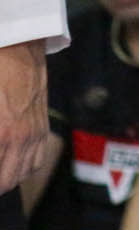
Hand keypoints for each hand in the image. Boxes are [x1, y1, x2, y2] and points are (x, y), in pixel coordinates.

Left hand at [0, 41, 51, 192]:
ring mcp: (34, 134)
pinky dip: (22, 169)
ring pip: (21, 175)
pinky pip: (36, 160)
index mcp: (1, 134)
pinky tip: (10, 164)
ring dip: (5, 179)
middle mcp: (20, 139)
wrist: (18, 47)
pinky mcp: (42, 127)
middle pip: (5, 181)